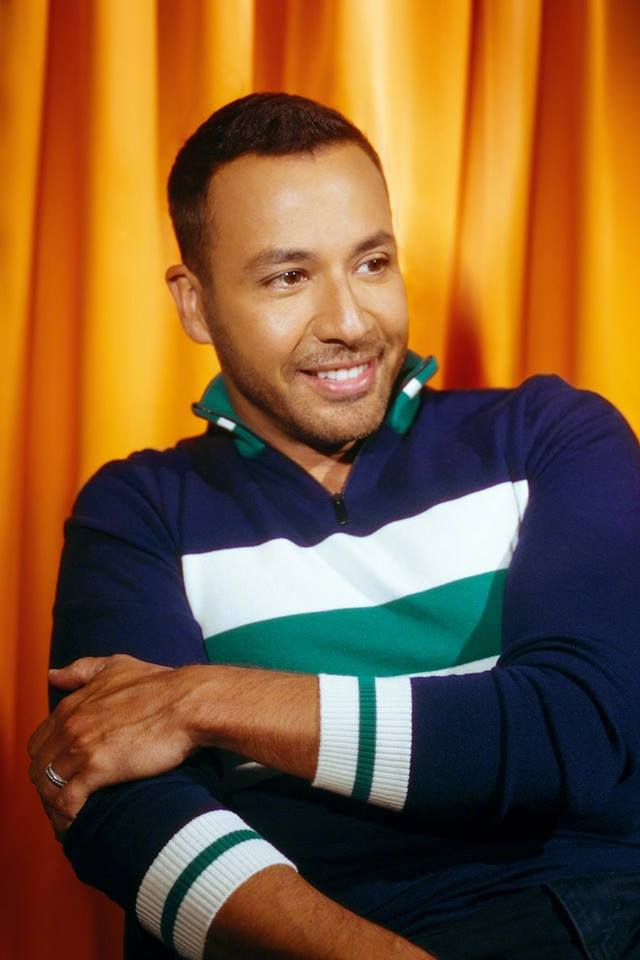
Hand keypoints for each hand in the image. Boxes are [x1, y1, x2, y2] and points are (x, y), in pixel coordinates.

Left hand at [28, 654, 206, 834]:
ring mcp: (81, 748)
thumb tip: (52, 675)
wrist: (189, 703)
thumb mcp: (116, 667)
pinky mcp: (98, 770)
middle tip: (66, 798)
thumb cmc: (159, 685)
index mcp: (71, 705)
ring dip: (54, 806)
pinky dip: (66, 818)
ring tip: (70, 817)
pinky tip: (76, 824)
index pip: (38, 743)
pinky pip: (66, 803)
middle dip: (48, 786)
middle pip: (39, 768)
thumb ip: (81, 670)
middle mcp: (70, 726)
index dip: (46, 761)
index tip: (61, 774)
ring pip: (48, 787)